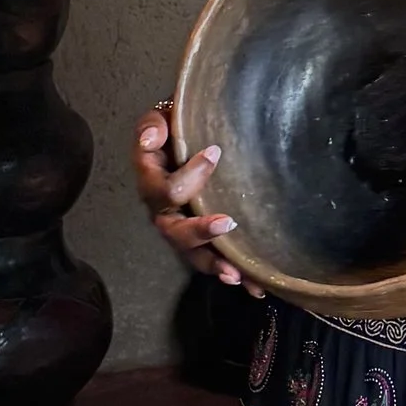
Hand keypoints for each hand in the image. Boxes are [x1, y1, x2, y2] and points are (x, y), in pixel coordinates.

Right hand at [134, 105, 259, 289]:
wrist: (186, 141)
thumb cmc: (175, 130)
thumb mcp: (161, 119)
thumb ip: (153, 126)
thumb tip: (151, 139)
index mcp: (152, 182)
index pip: (163, 187)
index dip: (188, 174)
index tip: (215, 152)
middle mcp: (163, 212)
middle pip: (174, 231)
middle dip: (199, 231)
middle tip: (227, 223)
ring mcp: (181, 230)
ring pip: (192, 253)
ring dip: (214, 264)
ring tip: (236, 274)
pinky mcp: (200, 240)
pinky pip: (212, 260)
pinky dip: (233, 274)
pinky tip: (255, 286)